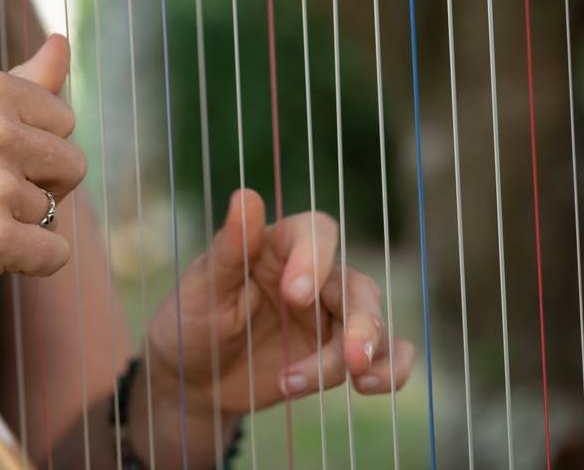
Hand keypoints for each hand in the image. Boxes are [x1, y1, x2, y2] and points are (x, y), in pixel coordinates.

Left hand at [139, 189, 413, 464]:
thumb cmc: (191, 320)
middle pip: (358, 286)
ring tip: (346, 382)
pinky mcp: (339, 354)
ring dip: (368, 355)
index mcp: (279, 247)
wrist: (193, 378)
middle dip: (361, 322)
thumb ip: (230, 248)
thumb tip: (245, 195)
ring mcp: (330, 317)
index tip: (294, 296)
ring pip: (374, 325)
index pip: (317, 232)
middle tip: (350, 359)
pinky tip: (368, 388)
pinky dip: (392, 370)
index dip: (316, 258)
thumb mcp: (201, 286)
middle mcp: (313, 277)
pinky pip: (387, 355)